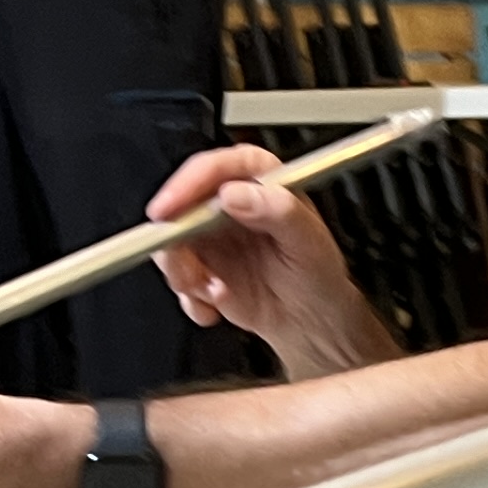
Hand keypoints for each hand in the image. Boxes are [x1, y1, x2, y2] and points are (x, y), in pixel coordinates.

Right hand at [145, 144, 384, 367]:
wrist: (312, 319)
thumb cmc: (318, 272)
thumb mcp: (309, 240)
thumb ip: (278, 210)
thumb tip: (235, 194)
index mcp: (257, 180)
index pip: (214, 169)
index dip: (186, 184)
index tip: (170, 208)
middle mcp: (226, 204)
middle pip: (178, 206)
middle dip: (174, 240)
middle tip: (188, 268)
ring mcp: (209, 236)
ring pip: (169, 244)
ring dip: (184, 275)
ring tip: (217, 292)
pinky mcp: (199, 267)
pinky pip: (176, 278)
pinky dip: (191, 300)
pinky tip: (217, 307)